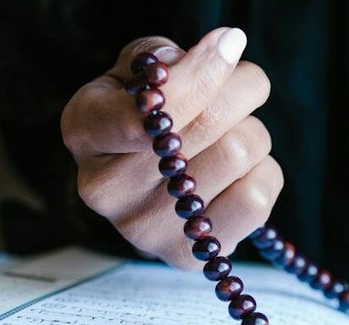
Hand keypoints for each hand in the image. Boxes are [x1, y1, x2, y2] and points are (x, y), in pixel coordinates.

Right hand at [61, 27, 279, 268]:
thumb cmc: (143, 113)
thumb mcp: (137, 73)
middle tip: (243, 82)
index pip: (146, 113)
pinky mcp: (184, 257)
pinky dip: (264, 172)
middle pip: (206, 126)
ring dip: (252, 130)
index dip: (200, 75)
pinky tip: (240, 172)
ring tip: (232, 133)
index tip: (230, 43)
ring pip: (240, 153)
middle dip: (239, 90)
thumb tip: (217, 55)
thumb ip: (163, 59)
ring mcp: (142, 230)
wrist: (145, 184)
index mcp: (84, 130)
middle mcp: (104, 188)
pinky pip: (257, 197)